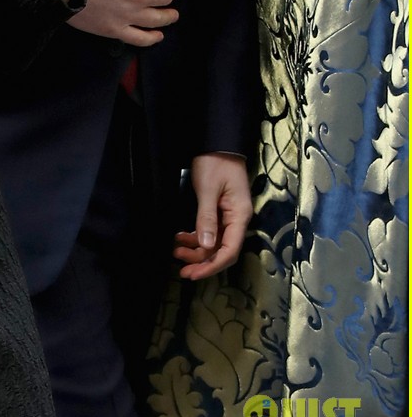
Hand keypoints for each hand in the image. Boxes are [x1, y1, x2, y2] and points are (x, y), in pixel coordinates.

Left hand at [173, 153, 251, 280]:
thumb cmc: (215, 162)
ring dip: (196, 250)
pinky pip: (210, 232)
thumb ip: (207, 218)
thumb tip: (206, 246)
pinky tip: (181, 237)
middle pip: (222, 250)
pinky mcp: (219, 211)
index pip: (229, 250)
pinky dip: (196, 237)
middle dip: (202, 262)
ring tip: (176, 250)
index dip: (212, 265)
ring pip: (214, 243)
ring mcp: (228, 216)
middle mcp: (236, 220)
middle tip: (181, 270)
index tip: (194, 274)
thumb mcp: (208, 189)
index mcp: (239, 216)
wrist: (217, 143)